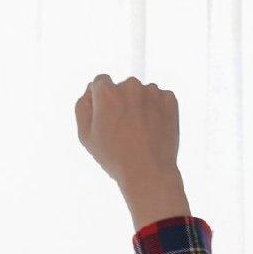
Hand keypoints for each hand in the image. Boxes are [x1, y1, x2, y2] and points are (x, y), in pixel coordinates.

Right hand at [74, 74, 190, 229]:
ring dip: (140, 107)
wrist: (149, 171)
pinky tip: (153, 130)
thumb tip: (89, 91)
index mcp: (107, 92)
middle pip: (122, 88)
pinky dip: (156, 111)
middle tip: (123, 130)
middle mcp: (130, 85)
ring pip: (142, 94)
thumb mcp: (86, 136)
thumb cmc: (114, 157)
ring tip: (140, 133)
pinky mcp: (169, 99)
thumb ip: (83, 107)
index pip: (100, 82)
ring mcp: (152, 91)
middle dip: (122, 103)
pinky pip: (159, 100)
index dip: (101, 101)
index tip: (106, 117)